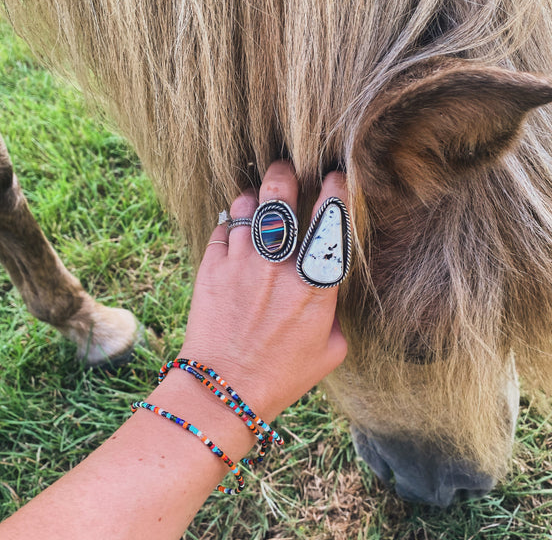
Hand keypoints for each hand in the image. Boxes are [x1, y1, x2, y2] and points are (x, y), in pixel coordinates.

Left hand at [179, 161, 347, 421]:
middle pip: (280, 196)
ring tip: (259, 202)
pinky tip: (238, 230)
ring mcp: (241, 262)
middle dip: (285, 173)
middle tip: (286, 168)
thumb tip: (325, 292)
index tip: (334, 177)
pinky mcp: (212, 267)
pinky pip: (223, 228)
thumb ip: (334, 313)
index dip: (334, 190)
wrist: (223, 389)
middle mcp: (278, 265)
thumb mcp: (330, 351)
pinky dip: (233, 223)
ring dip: (255, 197)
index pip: (330, 221)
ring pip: (248, 205)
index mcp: (314, 285)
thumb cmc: (281, 375)